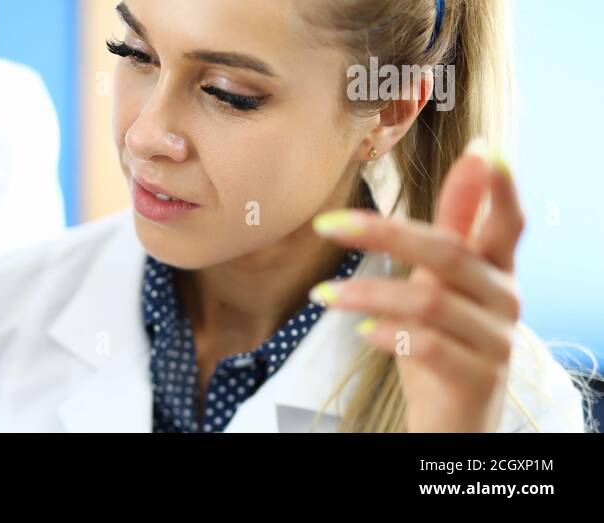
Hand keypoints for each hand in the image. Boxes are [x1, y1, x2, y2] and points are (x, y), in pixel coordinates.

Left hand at [310, 139, 522, 431]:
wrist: (454, 420)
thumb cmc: (443, 341)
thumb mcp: (441, 283)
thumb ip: (453, 226)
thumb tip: (471, 157)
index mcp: (496, 272)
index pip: (508, 224)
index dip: (498, 189)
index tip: (483, 150)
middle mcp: (504, 301)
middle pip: (449, 254)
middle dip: (384, 234)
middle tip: (327, 224)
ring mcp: (494, 341)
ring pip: (430, 302)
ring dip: (367, 295)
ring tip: (321, 297)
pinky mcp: (476, 377)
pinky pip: (428, 346)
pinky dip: (389, 334)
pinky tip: (362, 333)